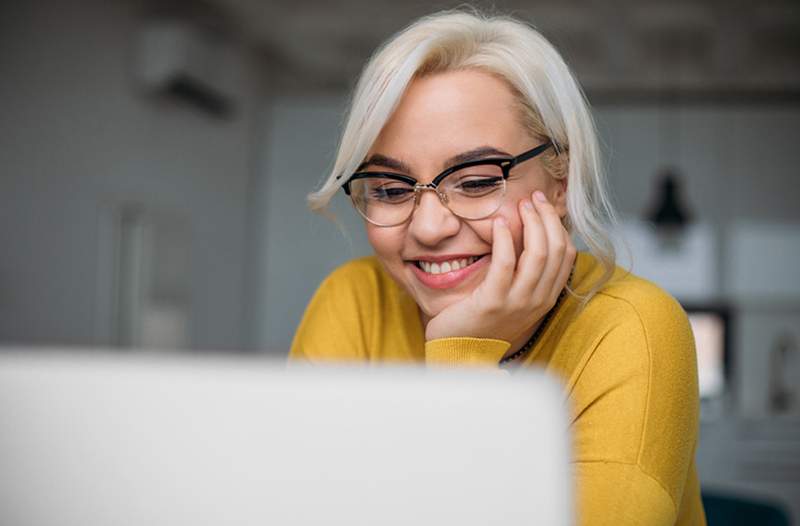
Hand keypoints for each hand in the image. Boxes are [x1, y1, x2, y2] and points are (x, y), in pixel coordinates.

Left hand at [424, 190, 576, 344]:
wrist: (460, 355)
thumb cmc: (482, 323)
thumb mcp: (511, 298)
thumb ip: (523, 274)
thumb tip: (527, 237)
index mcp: (545, 298)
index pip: (565, 254)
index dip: (557, 225)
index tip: (543, 205)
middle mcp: (537, 300)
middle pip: (555, 250)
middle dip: (546, 218)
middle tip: (532, 197)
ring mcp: (517, 303)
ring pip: (537, 254)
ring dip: (530, 224)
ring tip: (519, 205)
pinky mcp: (493, 302)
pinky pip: (505, 264)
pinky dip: (505, 240)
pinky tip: (498, 224)